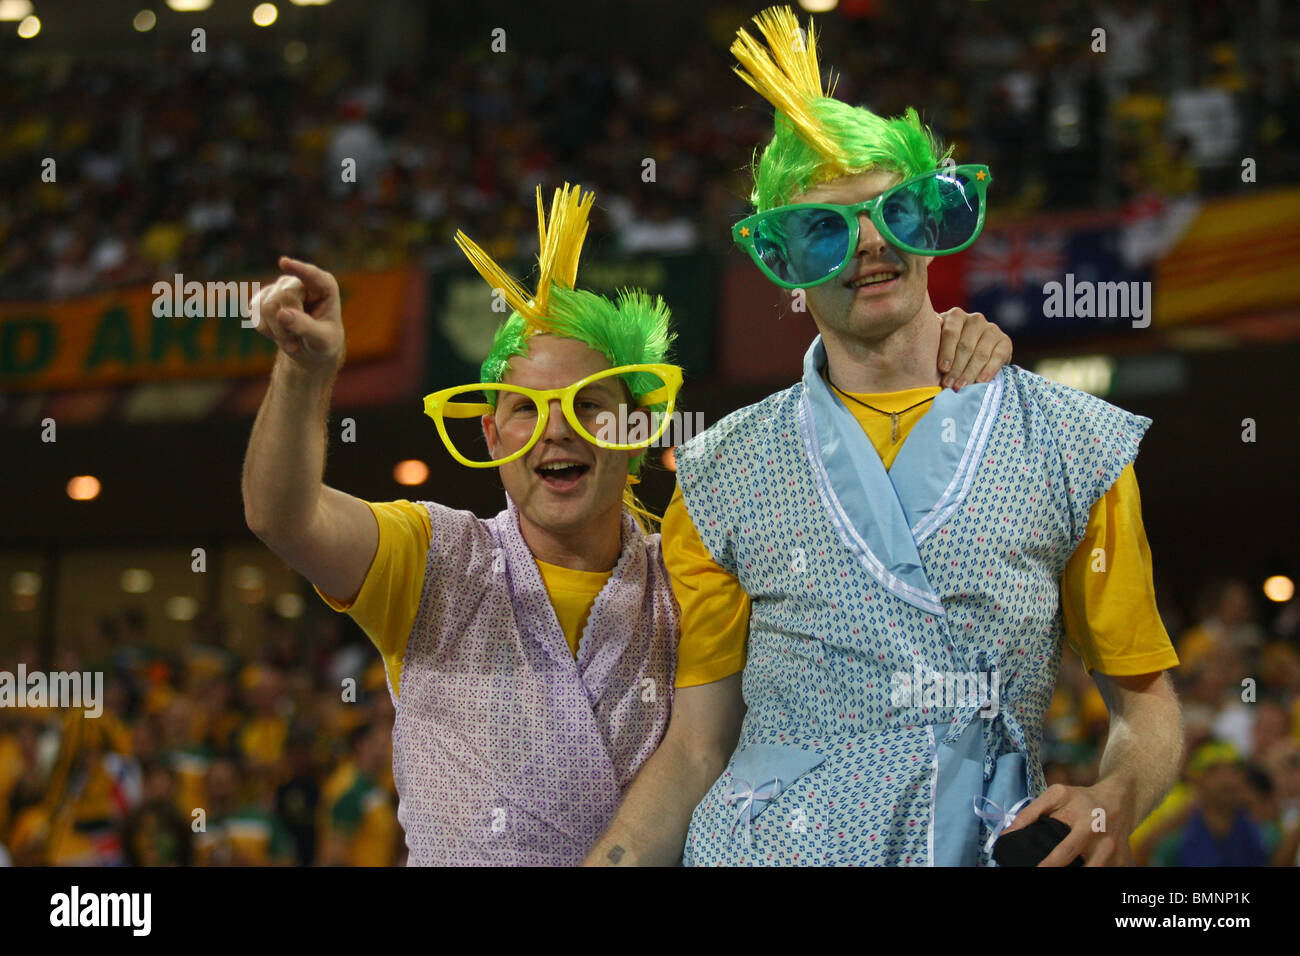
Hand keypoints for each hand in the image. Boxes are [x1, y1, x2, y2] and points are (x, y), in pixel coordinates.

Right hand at [251, 256, 344, 371]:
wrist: (310, 349)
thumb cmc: (323, 342)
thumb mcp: (321, 340)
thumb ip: (305, 326)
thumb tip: (282, 314)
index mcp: (324, 287)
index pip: (311, 275)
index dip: (297, 269)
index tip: (283, 262)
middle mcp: (301, 282)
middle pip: (282, 297)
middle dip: (285, 325)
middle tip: (295, 345)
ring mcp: (281, 287)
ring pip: (266, 306)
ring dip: (275, 331)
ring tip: (291, 341)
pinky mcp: (264, 296)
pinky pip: (254, 311)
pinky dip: (264, 328)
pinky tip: (277, 333)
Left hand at [936, 308, 1011, 389]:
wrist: (975, 351)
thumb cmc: (947, 348)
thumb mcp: (936, 341)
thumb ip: (930, 341)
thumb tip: (918, 350)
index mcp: (955, 316)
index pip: (951, 332)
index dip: (946, 352)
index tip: (942, 369)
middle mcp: (975, 319)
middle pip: (965, 346)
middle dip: (956, 368)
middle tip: (948, 385)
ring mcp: (991, 329)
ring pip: (980, 354)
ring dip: (969, 373)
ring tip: (960, 387)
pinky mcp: (1005, 341)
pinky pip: (997, 357)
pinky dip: (989, 370)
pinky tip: (981, 382)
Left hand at [1001, 779, 1136, 866]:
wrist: (1120, 798)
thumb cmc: (1082, 798)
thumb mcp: (1056, 795)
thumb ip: (1030, 813)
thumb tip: (1007, 835)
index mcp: (1086, 823)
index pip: (1066, 851)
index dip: (1050, 865)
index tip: (1037, 871)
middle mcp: (1104, 840)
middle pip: (1086, 869)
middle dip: (1063, 873)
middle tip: (1044, 874)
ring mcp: (1117, 854)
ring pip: (1098, 872)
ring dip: (1081, 875)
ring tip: (1063, 870)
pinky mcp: (1125, 862)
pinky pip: (1109, 872)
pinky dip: (1093, 870)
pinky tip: (1081, 867)